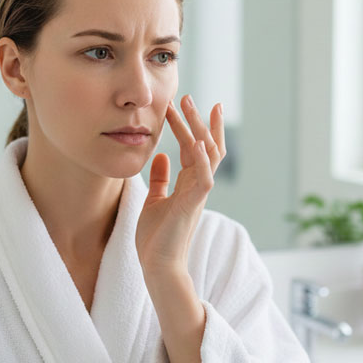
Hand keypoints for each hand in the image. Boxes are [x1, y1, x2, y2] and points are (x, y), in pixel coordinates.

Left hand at [136, 95, 225, 272]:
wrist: (158, 265)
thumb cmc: (156, 237)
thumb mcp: (155, 200)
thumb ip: (161, 178)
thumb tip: (161, 155)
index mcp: (188, 183)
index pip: (192, 147)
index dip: (187, 125)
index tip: (180, 105)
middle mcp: (197, 184)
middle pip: (205, 145)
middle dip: (198, 120)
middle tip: (188, 96)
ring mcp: (198, 193)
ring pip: (207, 154)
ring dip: (199, 129)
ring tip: (190, 106)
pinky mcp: (194, 203)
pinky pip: (204, 177)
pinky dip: (203, 159)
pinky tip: (198, 141)